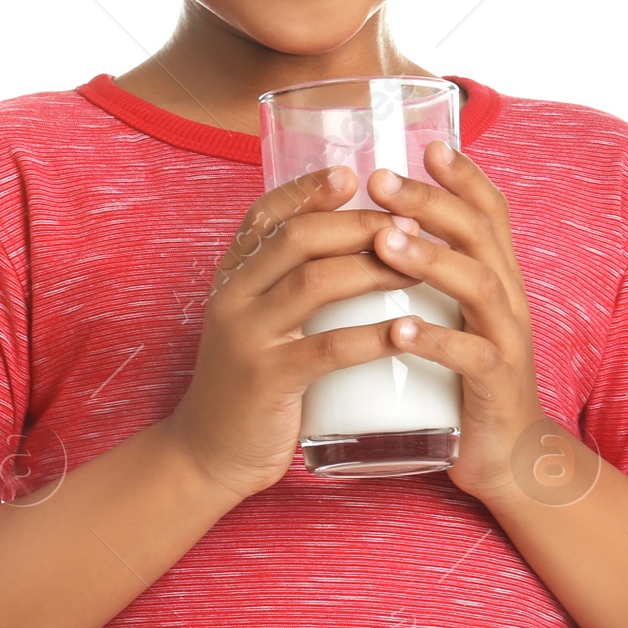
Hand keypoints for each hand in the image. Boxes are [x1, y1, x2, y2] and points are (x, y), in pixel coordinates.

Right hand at [165, 164, 425, 500]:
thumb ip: (290, 285)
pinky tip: (408, 330)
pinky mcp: (268, 380)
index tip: (355, 173)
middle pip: (298, 237)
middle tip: (410, 222)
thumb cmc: (252, 384)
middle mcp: (234, 296)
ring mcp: (248, 337)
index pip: (267, 214)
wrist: (207, 454)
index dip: (310, 188)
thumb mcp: (259, 323)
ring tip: (420, 266)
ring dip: (374, 267)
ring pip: (314, 282)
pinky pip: (327, 348)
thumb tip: (358, 242)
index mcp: (233, 276)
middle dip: (359, 223)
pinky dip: (373, 336)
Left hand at [365, 141, 545, 501]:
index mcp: (498, 277)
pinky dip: (435, 339)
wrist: (508, 458)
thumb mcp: (456, 317)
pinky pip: (471, 356)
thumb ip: (434, 277)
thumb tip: (382, 229)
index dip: (463, 176)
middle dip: (431, 202)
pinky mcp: (497, 385)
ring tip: (384, 241)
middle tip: (380, 180)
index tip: (427, 145)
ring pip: (478, 284)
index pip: (489, 212)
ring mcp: (507, 340)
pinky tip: (398, 329)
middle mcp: (509, 299)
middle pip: (480, 234)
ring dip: (430, 258)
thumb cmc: (468, 381)